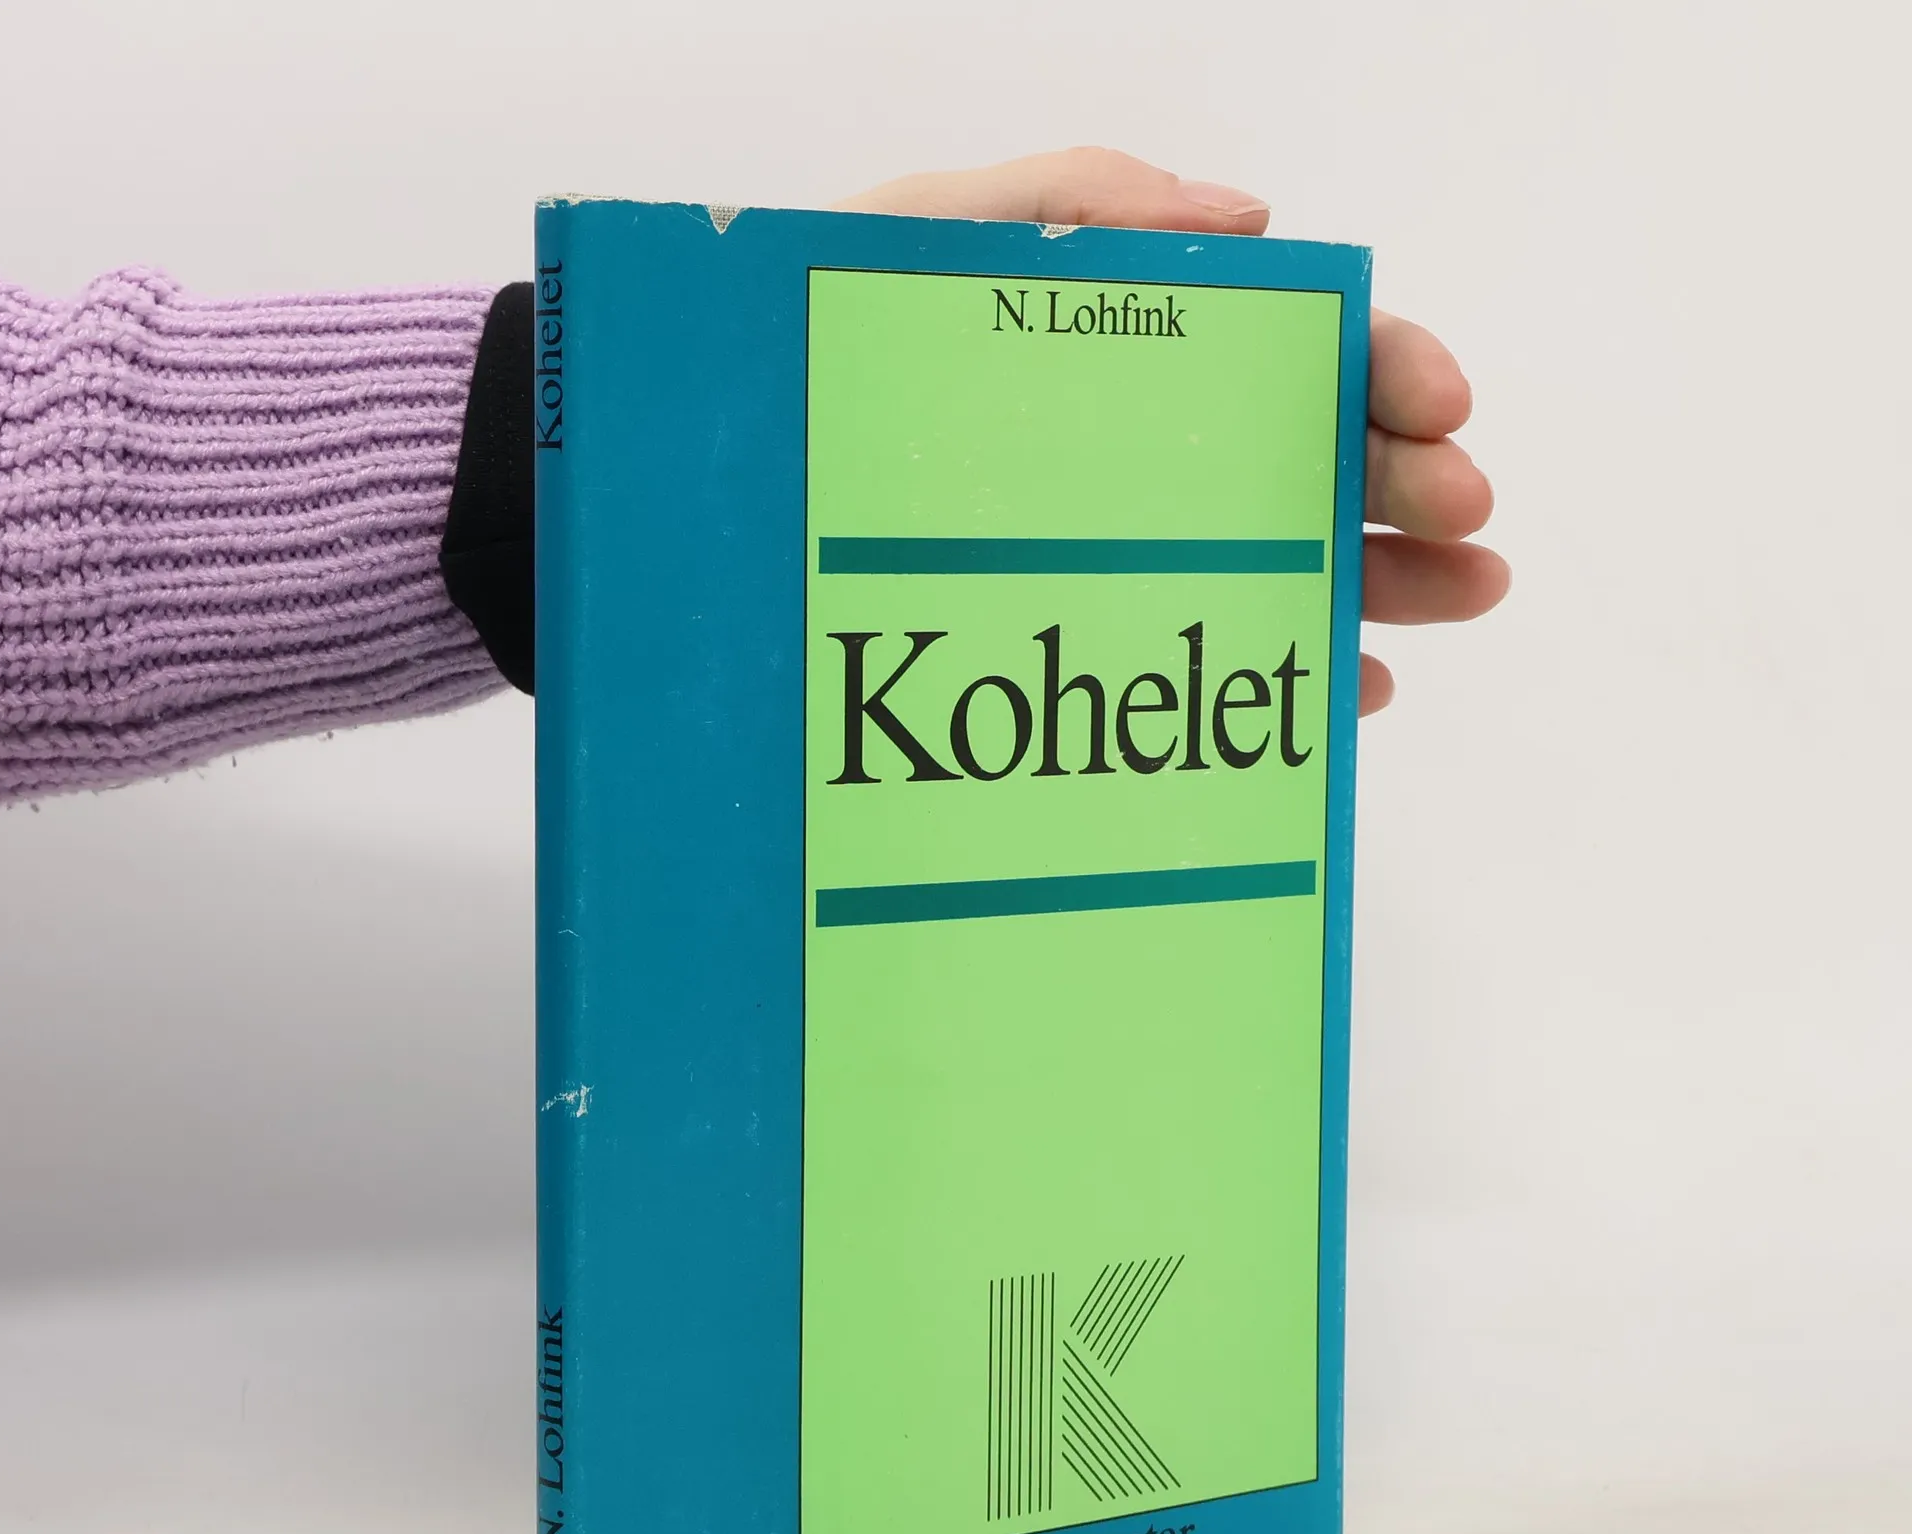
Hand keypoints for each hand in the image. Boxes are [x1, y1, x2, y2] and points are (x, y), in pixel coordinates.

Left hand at [841, 148, 1508, 716]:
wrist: (715, 494)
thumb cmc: (816, 355)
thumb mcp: (927, 242)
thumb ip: (1076, 201)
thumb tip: (1253, 219)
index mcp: (1135, 345)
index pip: (1291, 345)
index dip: (1383, 366)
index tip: (1445, 406)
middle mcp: (1152, 446)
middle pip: (1314, 456)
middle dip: (1411, 479)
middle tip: (1467, 522)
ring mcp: (1132, 549)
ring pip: (1290, 557)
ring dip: (1388, 575)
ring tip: (1461, 600)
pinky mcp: (1093, 638)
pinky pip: (1212, 653)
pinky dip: (1293, 664)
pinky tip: (1352, 684)